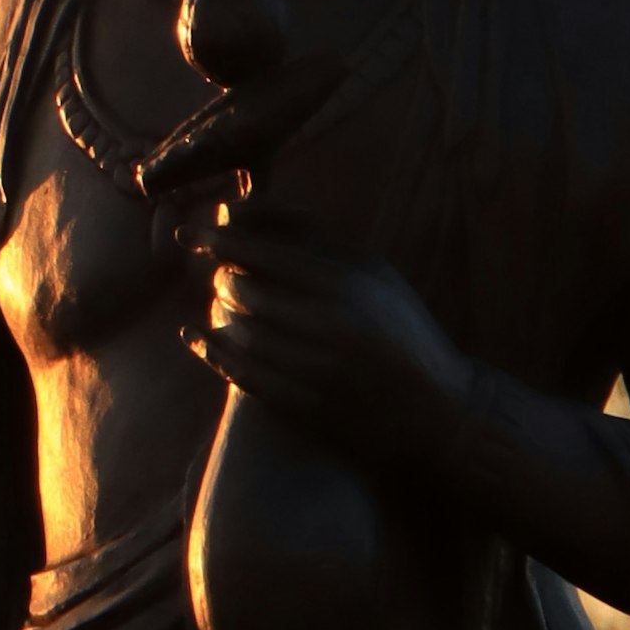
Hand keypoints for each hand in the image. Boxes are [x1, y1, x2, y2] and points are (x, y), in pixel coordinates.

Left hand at [190, 205, 466, 477]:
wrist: (440, 416)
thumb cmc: (407, 336)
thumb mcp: (380, 277)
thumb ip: (324, 244)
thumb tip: (262, 214)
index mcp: (348, 287)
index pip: (265, 255)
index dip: (218, 241)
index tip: (190, 234)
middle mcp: (328, 328)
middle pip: (245, 293)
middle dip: (223, 281)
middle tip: (221, 277)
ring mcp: (313, 373)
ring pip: (239, 335)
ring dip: (219, 317)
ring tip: (222, 307)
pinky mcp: (304, 410)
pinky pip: (242, 377)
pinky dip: (215, 354)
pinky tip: (202, 341)